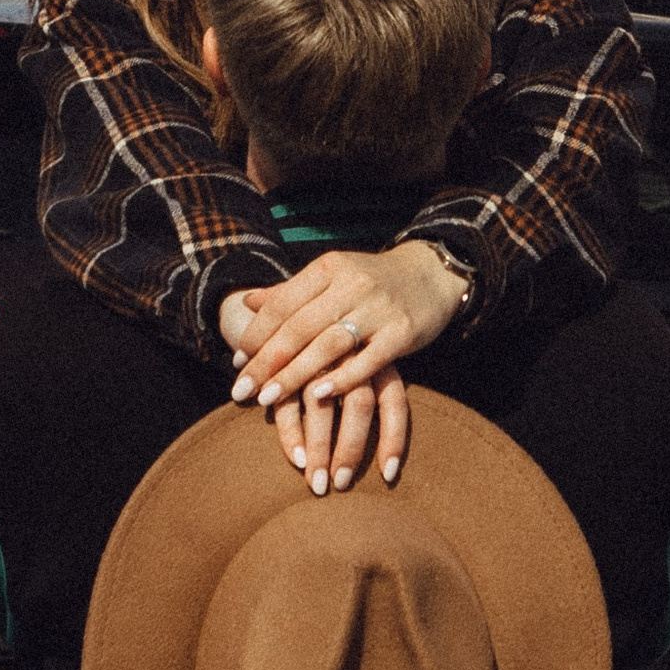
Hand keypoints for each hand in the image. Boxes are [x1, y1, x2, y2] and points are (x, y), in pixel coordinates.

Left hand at [219, 240, 466, 492]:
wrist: (432, 274)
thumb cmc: (373, 281)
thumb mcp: (332, 277)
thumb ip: (291, 292)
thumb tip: (247, 302)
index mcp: (328, 270)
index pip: (282, 304)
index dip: (256, 335)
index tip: (236, 364)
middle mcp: (351, 285)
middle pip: (299, 328)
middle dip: (266, 362)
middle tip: (242, 390)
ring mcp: (378, 308)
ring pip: (328, 344)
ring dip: (295, 374)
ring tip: (268, 399)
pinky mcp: (402, 332)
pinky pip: (368, 359)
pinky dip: (342, 378)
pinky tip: (318, 395)